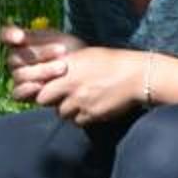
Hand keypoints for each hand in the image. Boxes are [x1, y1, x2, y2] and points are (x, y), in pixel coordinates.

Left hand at [6, 33, 140, 125]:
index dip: (42, 86)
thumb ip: (66, 65)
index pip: (40, 82)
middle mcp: (70, 84)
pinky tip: (90, 108)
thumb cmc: (113, 62)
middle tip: (61, 97)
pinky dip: (81, 117)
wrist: (137, 76)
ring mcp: (80, 100)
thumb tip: (49, 71)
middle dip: (50, 100)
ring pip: (61, 112)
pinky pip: (77, 121)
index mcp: (67, 67)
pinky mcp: (91, 114)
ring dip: (67, 109)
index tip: (48, 87)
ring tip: (80, 102)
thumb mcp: (86, 56)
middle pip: (44, 99)